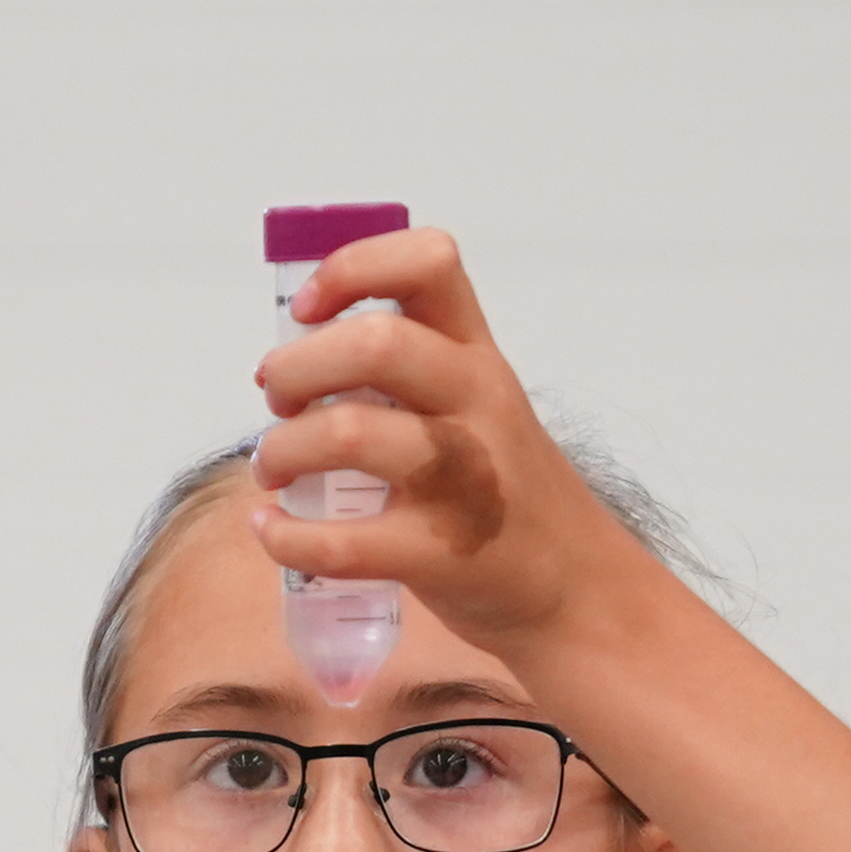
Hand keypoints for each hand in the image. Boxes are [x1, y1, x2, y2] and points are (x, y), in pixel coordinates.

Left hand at [250, 229, 655, 658]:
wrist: (576, 587)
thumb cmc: (505, 493)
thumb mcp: (476, 406)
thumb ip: (408, 373)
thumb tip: (295, 360)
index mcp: (476, 355)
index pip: (427, 263)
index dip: (352, 268)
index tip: (308, 308)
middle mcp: (475, 403)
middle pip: (374, 343)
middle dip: (297, 369)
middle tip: (278, 402)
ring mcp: (463, 478)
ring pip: (349, 433)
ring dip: (283, 449)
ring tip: (275, 469)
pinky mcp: (441, 554)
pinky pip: (343, 542)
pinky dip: (286, 536)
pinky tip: (274, 530)